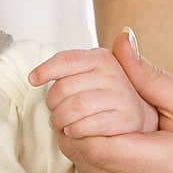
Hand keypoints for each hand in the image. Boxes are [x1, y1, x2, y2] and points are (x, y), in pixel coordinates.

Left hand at [29, 30, 172, 172]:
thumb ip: (151, 76)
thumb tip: (121, 41)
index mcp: (166, 165)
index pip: (98, 143)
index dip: (80, 119)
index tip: (82, 98)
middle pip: (85, 156)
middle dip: (74, 127)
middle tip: (76, 104)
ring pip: (82, 170)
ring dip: (78, 143)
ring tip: (89, 121)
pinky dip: (87, 161)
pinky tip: (102, 144)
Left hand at [30, 39, 158, 138]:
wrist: (139, 122)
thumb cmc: (107, 99)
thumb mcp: (93, 75)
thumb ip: (80, 61)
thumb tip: (93, 40)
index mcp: (102, 59)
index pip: (67, 59)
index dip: (46, 69)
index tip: (33, 79)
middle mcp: (114, 74)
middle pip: (64, 87)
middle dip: (52, 103)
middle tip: (53, 112)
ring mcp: (121, 97)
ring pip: (74, 107)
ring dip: (60, 119)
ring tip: (60, 124)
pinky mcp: (125, 120)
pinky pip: (87, 125)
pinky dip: (74, 130)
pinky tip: (73, 131)